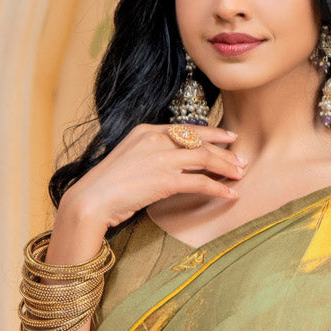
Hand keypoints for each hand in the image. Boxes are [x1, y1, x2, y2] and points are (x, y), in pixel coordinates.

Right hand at [56, 123, 246, 248]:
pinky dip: (218, 189)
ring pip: (205, 159)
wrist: (90, 201)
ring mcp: (161, 159)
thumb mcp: (127, 160)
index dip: (212, 133)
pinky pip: (200, 183)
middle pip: (200, 142)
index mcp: (145, 131)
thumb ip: (148, 156)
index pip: (187, 129)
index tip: (229, 138)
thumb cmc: (105, 187)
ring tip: (240, 175)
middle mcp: (155, 140)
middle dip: (225, 151)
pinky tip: (230, 195)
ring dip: (226, 167)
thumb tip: (167, 164)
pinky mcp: (165, 181)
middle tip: (241, 160)